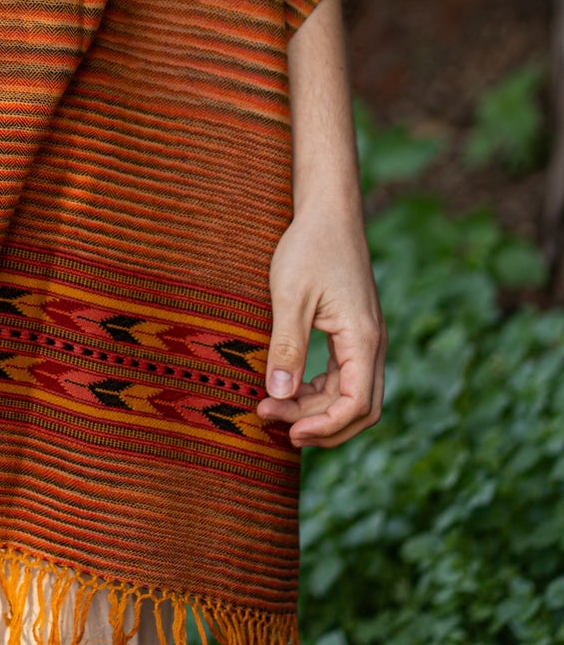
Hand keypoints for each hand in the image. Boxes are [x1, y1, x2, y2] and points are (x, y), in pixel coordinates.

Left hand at [256, 211, 385, 449]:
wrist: (328, 214)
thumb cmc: (310, 247)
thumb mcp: (290, 296)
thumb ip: (286, 346)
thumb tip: (278, 395)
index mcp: (363, 339)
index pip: (356, 404)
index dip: (324, 426)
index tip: (288, 430)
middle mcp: (372, 345)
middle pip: (360, 410)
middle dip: (319, 424)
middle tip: (271, 419)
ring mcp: (365, 341)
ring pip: (351, 396)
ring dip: (316, 410)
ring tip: (272, 407)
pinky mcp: (354, 335)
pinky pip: (344, 378)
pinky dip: (319, 392)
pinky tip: (289, 389)